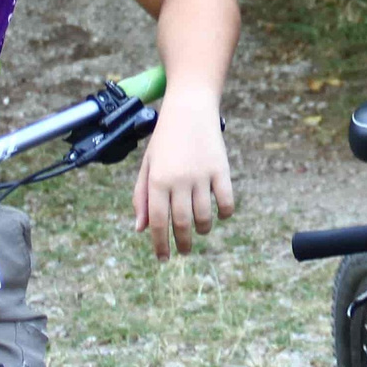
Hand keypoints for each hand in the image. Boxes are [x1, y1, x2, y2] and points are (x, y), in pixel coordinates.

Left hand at [132, 89, 236, 258]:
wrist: (190, 107)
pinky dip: (225, 214)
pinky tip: (220, 216)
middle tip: (184, 252)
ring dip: (202, 230)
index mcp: (157, 180)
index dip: (160, 245)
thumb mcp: (148, 165)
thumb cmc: (165, 139)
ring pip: (204, 216)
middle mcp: (179, 180)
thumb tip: (141, 229)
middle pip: (182, 223)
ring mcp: (202, 175)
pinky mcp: (221, 169)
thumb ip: (142, 197)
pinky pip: (226, 201)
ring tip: (200, 232)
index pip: (158, 222)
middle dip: (183, 244)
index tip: (163, 258)